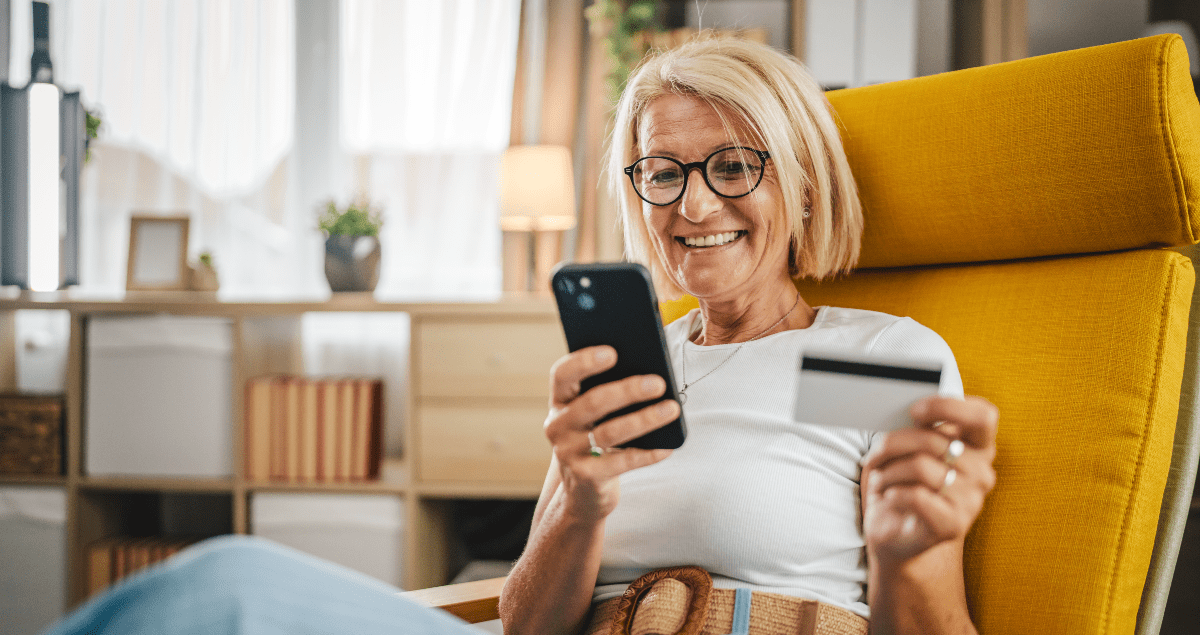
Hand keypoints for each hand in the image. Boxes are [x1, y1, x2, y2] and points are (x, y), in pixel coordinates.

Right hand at [543, 345, 678, 522]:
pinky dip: (648, 453)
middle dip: (627, 391)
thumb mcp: (594, 415)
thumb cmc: (596, 436)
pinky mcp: (586, 476)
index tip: (613, 352)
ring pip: (609, 432)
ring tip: (671, 409)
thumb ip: (609, 392)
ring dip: (644, 419)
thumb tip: (650, 373)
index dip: (584, 361)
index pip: (562, 375)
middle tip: (658, 383)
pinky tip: (668, 447)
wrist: (583, 489)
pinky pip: (622, 462)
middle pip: (592, 402)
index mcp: (560, 401)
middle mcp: (558, 425)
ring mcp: (569, 452)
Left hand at [861, 395, 997, 566]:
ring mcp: (972, 501)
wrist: (895, 535)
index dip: (948, 406)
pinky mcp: (953, 525)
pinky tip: (890, 498)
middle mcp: (981, 473)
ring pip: (919, 465)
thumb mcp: (911, 450)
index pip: (983, 416)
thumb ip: (919, 430)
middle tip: (876, 456)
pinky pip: (915, 495)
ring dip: (887, 472)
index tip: (915, 411)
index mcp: (978, 448)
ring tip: (881, 480)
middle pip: (932, 439)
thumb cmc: (904, 484)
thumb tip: (908, 412)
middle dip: (893, 444)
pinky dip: (892, 493)